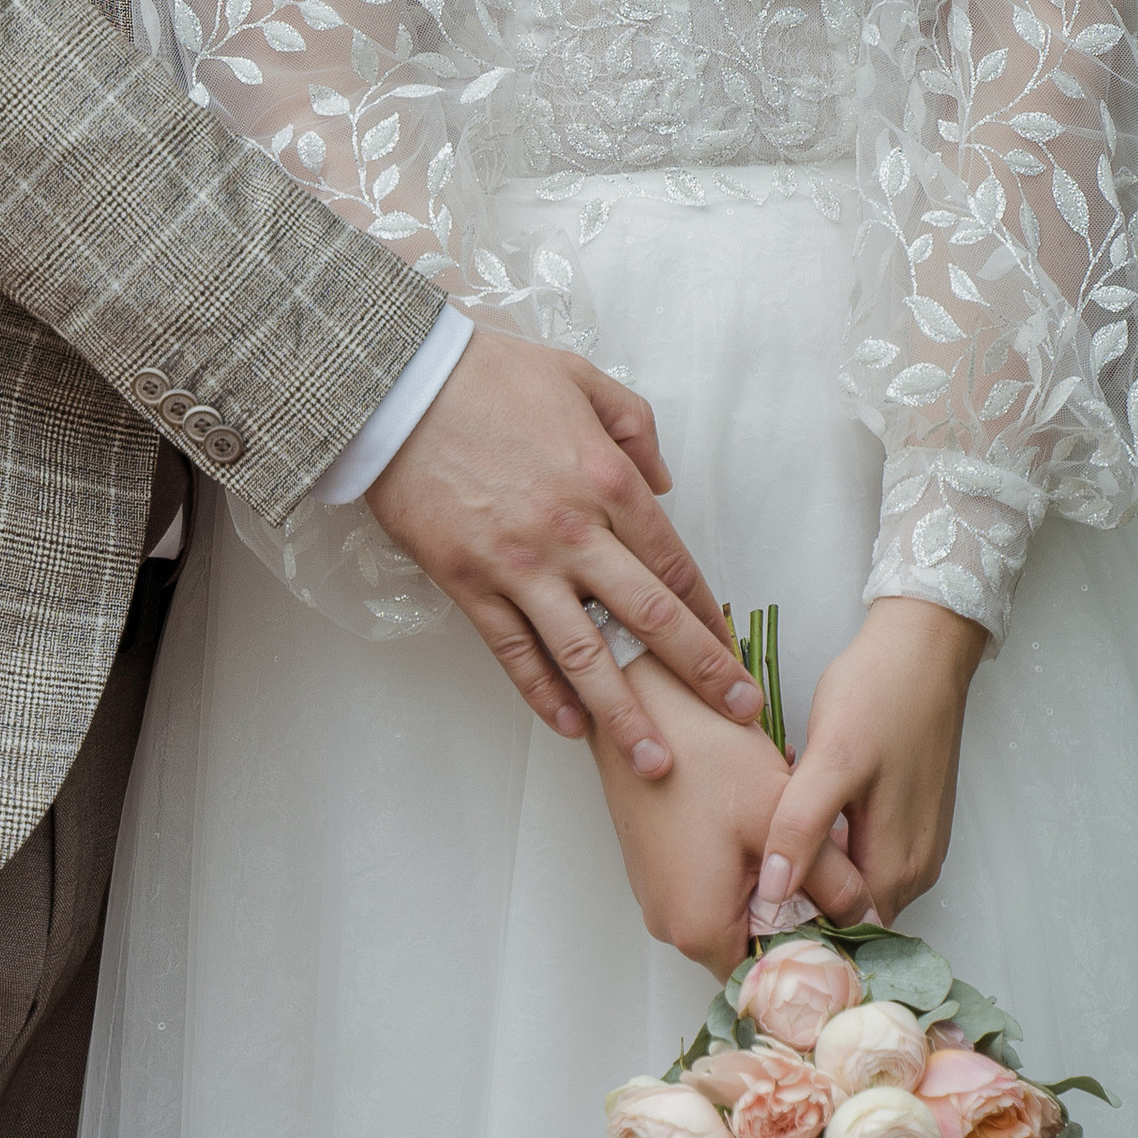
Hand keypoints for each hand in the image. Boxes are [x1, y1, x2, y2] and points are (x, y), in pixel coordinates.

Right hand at [365, 324, 762, 775]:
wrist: (398, 384)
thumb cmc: (488, 375)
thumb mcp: (580, 376)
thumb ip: (635, 426)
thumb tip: (661, 482)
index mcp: (608, 481)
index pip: (674, 566)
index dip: (709, 615)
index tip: (733, 652)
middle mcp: (574, 532)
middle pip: (650, 620)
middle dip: (702, 674)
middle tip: (739, 716)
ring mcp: (520, 564)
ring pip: (586, 654)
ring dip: (626, 715)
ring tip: (657, 763)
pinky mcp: (469, 582)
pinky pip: (514, 651)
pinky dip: (544, 694)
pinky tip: (572, 726)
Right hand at [589, 657, 873, 978]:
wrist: (642, 703)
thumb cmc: (704, 756)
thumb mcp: (781, 816)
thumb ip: (834, 881)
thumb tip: (871, 920)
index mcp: (700, 930)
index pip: (774, 978)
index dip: (819, 954)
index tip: (848, 917)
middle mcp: (671, 926)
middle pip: (755, 945)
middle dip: (798, 909)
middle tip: (826, 863)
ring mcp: (659, 897)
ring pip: (736, 913)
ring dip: (773, 883)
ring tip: (791, 829)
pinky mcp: (657, 869)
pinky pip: (712, 888)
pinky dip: (745, 866)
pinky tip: (759, 819)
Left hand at [749, 598, 985, 933]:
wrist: (922, 647)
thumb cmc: (879, 695)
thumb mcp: (832, 758)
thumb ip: (802, 828)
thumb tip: (772, 894)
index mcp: (898, 868)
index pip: (845, 937)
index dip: (795, 932)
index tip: (741, 916)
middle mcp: (913, 869)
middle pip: (849, 915)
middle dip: (798, 901)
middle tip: (739, 874)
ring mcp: (913, 843)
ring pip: (851, 883)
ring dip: (810, 870)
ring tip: (757, 844)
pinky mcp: (905, 818)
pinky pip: (860, 852)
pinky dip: (825, 843)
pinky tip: (792, 815)